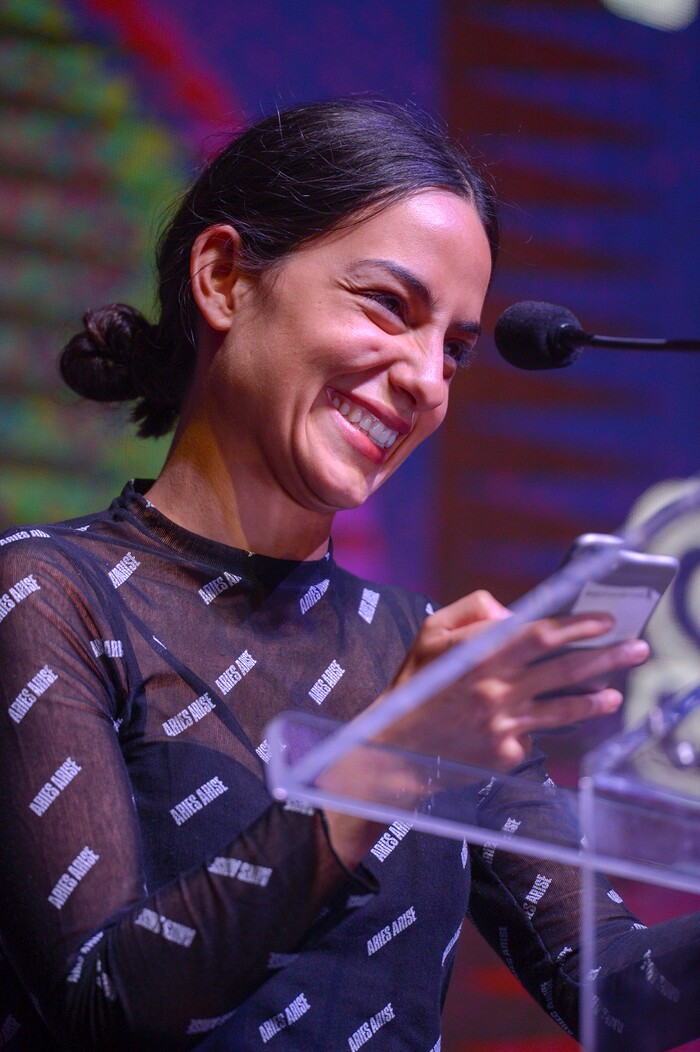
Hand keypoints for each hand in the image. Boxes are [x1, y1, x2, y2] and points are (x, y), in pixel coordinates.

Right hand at [383, 589, 648, 770]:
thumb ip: (472, 611)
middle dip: (606, 657)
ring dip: (595, 700)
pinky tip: (559, 722)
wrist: (394, 748)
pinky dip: (544, 727)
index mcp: (478, 655)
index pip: (539, 633)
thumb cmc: (415, 685)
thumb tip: (514, 612)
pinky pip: (534, 735)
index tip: (604, 620)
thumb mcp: (431, 633)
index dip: (577, 625)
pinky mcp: (504, 753)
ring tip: (617, 695)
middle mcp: (494, 689)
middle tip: (637, 649)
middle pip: (563, 669)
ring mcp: (502, 724)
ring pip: (562, 708)